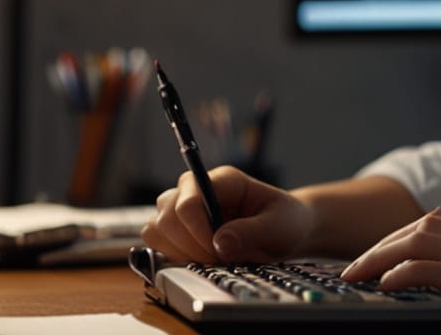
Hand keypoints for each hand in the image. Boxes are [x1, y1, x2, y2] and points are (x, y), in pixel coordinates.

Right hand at [141, 165, 313, 263]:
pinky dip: (173, 257)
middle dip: (190, 246)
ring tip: (211, 259)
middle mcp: (196, 189)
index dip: (198, 231)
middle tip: (218, 259)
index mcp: (223, 180)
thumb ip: (252, 232)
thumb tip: (221, 243)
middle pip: (166, 216)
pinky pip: (156, 244)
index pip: (189, 200)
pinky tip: (199, 261)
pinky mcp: (176, 230)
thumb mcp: (279, 226)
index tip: (219, 252)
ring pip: (156, 229)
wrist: (284, 232)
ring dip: (180, 252)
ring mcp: (181, 208)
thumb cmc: (284, 222)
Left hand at [341, 210, 440, 334]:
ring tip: (358, 275)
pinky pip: (430, 270)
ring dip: (381, 257)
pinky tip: (386, 286)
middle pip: (420, 227)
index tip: (376, 256)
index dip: (398, 237)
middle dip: (381, 245)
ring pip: (418, 242)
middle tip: (354, 267)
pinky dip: (402, 274)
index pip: (433, 223)